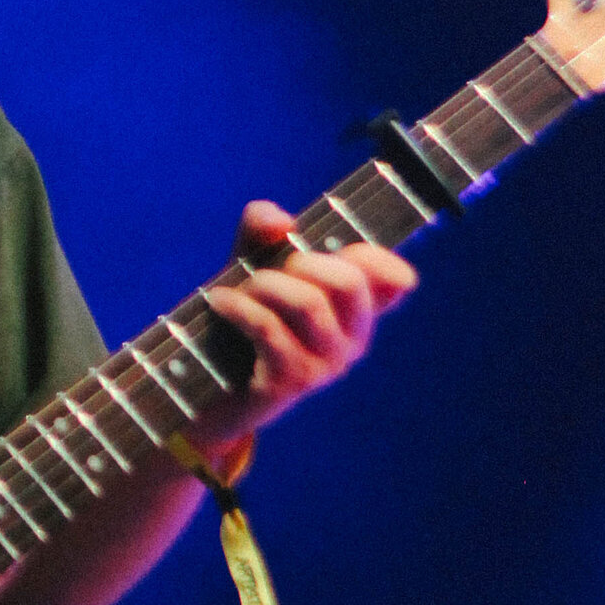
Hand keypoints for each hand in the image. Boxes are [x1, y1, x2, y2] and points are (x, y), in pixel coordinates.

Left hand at [205, 198, 416, 435]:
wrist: (213, 384)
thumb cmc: (243, 314)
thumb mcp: (252, 263)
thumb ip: (262, 231)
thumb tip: (279, 221)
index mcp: (354, 311)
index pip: (391, 282)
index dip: (380, 259)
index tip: (348, 247)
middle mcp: (351, 340)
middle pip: (349, 283)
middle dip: (302, 262)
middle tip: (269, 271)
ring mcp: (325, 365)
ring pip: (308, 303)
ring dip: (264, 284)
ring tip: (240, 288)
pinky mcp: (291, 382)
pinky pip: (269, 329)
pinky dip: (239, 307)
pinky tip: (221, 301)